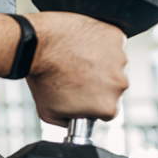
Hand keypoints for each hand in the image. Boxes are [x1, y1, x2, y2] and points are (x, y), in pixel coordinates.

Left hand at [23, 12, 128, 126]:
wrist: (37, 44)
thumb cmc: (42, 76)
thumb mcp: (50, 114)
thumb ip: (69, 121)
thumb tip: (75, 119)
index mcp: (107, 107)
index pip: (107, 110)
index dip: (93, 102)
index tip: (82, 93)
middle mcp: (119, 84)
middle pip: (114, 87)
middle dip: (99, 82)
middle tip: (77, 74)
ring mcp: (120, 58)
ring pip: (115, 64)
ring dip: (102, 62)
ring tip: (79, 58)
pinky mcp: (116, 37)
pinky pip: (114, 43)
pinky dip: (103, 43)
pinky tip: (84, 45)